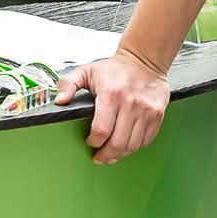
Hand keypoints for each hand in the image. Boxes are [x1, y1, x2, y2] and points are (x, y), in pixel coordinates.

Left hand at [55, 47, 169, 164]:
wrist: (144, 59)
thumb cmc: (115, 68)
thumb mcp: (86, 71)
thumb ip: (68, 84)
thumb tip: (59, 100)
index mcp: (110, 94)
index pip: (101, 131)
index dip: (94, 142)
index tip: (90, 142)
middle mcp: (130, 104)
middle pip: (118, 143)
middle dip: (106, 155)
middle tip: (100, 157)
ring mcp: (146, 110)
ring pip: (132, 146)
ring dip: (120, 154)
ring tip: (112, 154)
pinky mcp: (157, 115)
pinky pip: (145, 140)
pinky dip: (135, 147)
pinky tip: (126, 144)